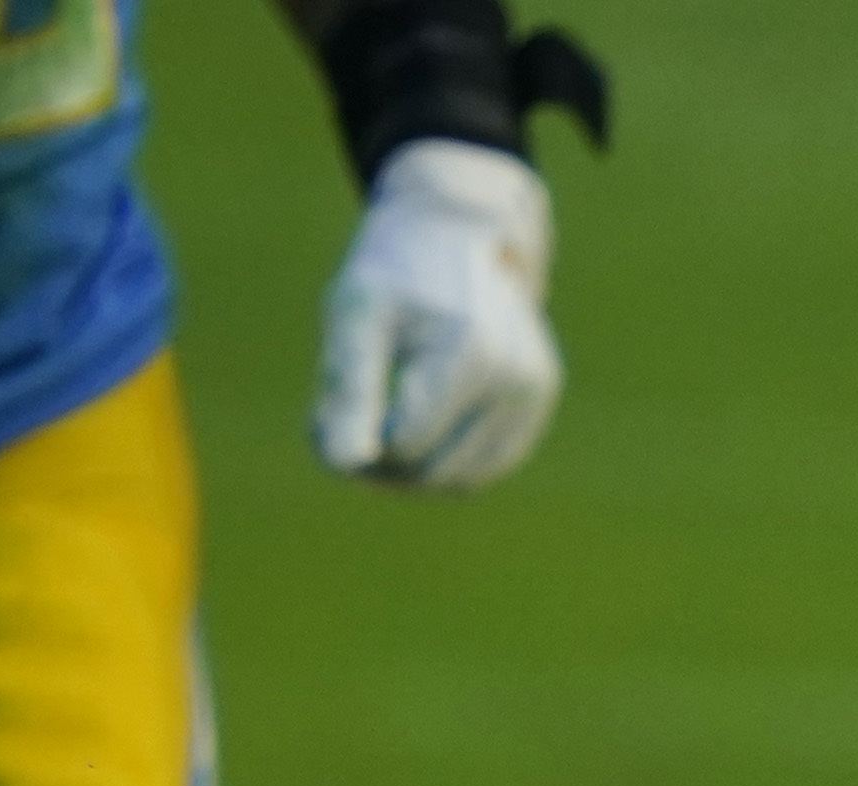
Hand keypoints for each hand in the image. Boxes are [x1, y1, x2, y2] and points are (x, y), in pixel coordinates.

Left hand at [315, 141, 563, 489]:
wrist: (455, 232)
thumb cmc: (392, 274)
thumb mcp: (355, 320)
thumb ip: (349, 394)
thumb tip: (344, 465)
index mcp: (471, 355)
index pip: (405, 445)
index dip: (353, 444)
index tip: (320, 417)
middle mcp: (516, 380)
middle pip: (438, 471)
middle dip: (381, 468)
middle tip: (340, 434)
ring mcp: (535, 394)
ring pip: (466, 480)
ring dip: (412, 475)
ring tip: (373, 432)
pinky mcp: (538, 402)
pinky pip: (488, 465)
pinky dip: (444, 462)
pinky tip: (412, 429)